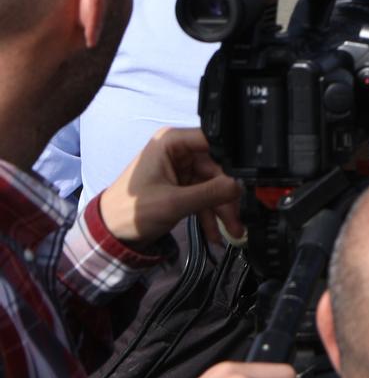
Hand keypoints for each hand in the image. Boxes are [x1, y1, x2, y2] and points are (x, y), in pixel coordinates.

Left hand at [98, 127, 239, 248]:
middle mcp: (178, 151)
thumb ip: (211, 193)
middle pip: (217, 169)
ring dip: (222, 209)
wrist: (109, 236)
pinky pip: (204, 196)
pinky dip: (210, 214)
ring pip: (214, 185)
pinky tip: (216, 233)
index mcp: (172, 142)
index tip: (250, 179)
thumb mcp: (174, 203)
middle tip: (239, 217)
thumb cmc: (131, 212)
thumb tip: (242, 187)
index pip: (213, 142)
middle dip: (228, 196)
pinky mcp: (181, 186)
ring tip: (233, 230)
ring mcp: (180, 169)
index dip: (233, 160)